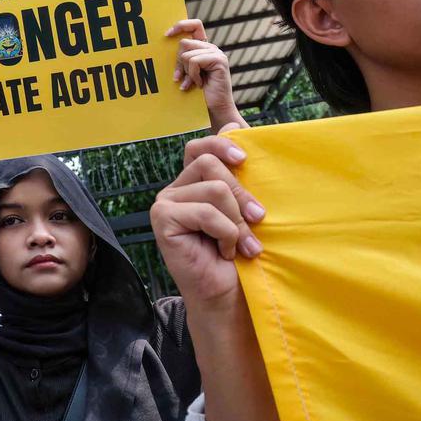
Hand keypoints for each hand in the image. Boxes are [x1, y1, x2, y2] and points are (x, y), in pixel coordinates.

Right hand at [150, 123, 264, 308]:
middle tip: (258, 219)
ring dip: (237, 220)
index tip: (245, 160)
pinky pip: (205, 211)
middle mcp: (175, 190)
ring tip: (244, 245)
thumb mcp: (244, 207)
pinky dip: (225, 233)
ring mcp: (165, 204)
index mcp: (192, 183)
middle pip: (209, 163)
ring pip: (213, 187)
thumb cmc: (239, 255)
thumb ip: (237, 171)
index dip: (221, 144)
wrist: (229, 297)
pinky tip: (225, 252)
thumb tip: (236, 123)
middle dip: (241, 192)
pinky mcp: (162, 220)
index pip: (200, 146)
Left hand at [166, 19, 245, 132]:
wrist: (213, 110)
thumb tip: (166, 45)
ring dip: (186, 71)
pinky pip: (194, 61)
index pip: (194, 25)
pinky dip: (193, 75)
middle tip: (181, 77)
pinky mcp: (219, 60)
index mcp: (203, 48)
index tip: (166, 35)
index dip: (180, 25)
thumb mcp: (185, 73)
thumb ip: (181, 60)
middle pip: (184, 43)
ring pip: (187, 54)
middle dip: (178, 62)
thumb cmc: (197, 94)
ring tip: (193, 82)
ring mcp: (216, 53)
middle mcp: (211, 48)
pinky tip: (199, 84)